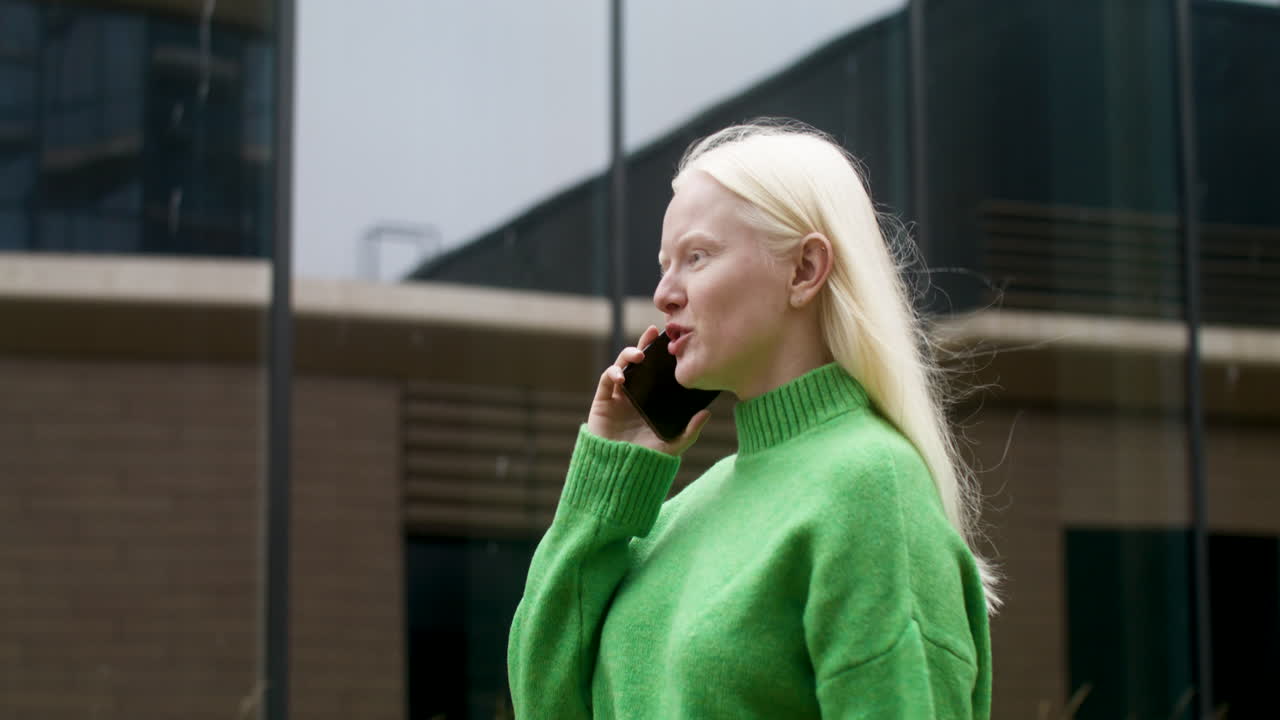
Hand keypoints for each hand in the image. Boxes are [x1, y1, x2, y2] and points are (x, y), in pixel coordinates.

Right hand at [587, 325, 710, 456]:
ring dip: (628, 355)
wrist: (619, 475)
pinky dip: (613, 373)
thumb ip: (689, 431)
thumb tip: (707, 413)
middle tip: (653, 332)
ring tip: (639, 356)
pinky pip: (606, 380)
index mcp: (651, 400)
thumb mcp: (672, 445)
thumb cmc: (646, 461)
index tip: (672, 339)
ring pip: (622, 366)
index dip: (662, 355)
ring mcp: (617, 397)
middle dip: (644, 344)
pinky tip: (622, 376)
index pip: (657, 372)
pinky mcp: (602, 402)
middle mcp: (634, 395)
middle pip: (638, 363)